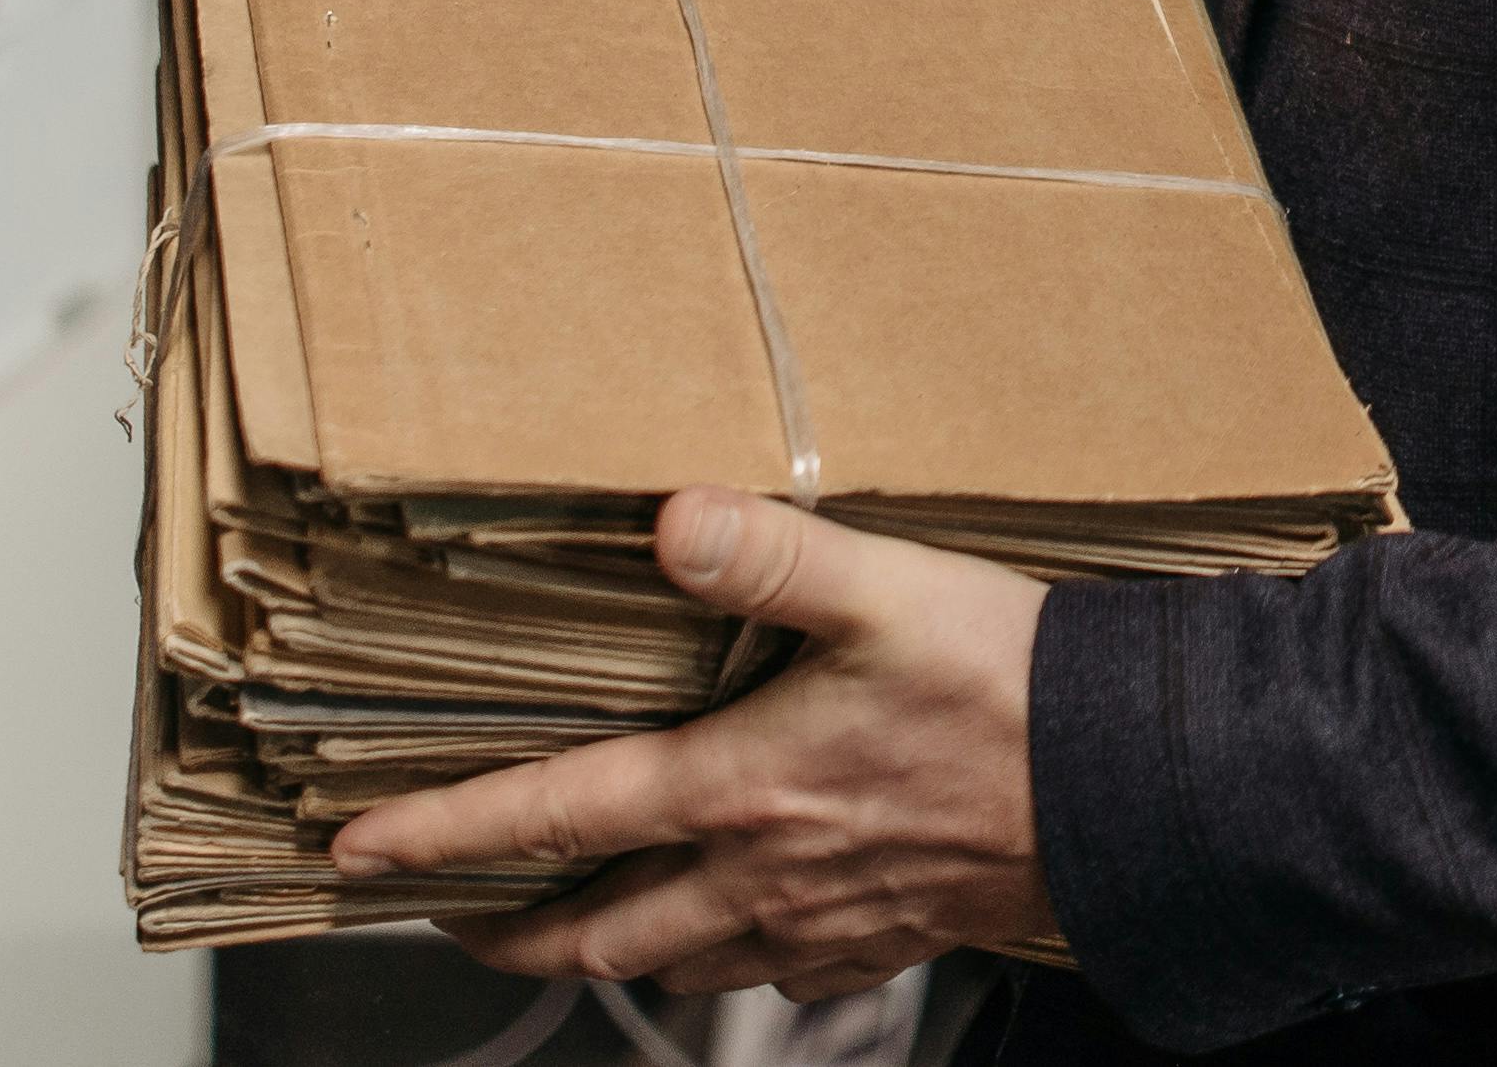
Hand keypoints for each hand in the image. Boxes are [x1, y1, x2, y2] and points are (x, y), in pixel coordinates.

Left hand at [331, 489, 1054, 1000]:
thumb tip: (668, 519)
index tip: (359, 856)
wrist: (1138, 789)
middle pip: (594, 930)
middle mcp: (763, 874)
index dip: (444, 837)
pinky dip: (729, 961)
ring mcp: (822, 923)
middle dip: (504, 932)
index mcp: (742, 787)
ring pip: (677, 964)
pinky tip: (740, 930)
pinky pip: (776, 977)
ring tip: (576, 921)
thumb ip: (772, 554)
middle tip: (446, 921)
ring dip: (609, 949)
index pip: (557, 818)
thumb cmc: (1018, 688)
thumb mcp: (892, 592)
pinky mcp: (886, 940)